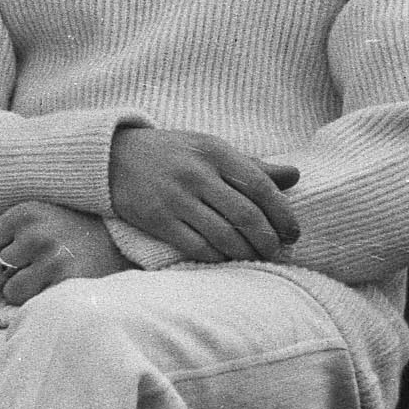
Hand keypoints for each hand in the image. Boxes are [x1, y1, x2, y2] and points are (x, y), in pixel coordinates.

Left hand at [0, 200, 127, 304]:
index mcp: (25, 211)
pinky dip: (37, 302)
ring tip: (48, 279)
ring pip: (6, 291)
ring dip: (22, 292)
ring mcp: (53, 257)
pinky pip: (27, 303)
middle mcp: (37, 231)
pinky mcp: (67, 283)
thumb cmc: (72, 236)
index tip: (16, 255)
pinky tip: (57, 289)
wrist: (128, 247)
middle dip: (6, 277)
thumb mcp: (33, 225)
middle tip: (38, 268)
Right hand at [99, 124, 301, 266]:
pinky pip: (196, 246)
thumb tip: (295, 175)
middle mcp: (196, 173)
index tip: (293, 233)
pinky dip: (217, 257)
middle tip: (278, 252)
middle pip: (245, 215)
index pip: (261, 186)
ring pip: (224, 235)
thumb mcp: (211, 149)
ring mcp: (175, 197)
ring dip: (246, 253)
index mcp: (215, 151)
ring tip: (257, 259)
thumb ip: (252, 166)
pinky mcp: (157, 219)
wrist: (112, 156)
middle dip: (268, 240)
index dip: (283, 214)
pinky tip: (227, 259)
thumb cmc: (173, 154)